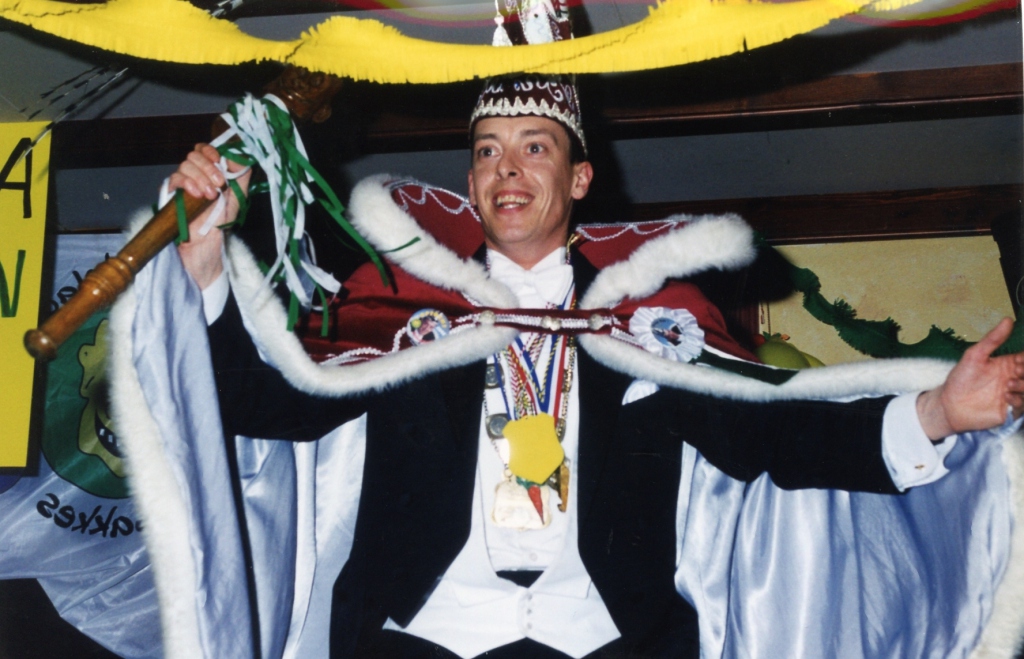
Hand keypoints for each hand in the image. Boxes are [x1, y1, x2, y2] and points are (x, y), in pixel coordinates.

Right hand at [169, 143, 251, 289]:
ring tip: (211, 196)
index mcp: (208, 169)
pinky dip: (187, 183)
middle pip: (194, 155)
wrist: (208, 238)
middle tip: (219, 184)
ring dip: (201, 178)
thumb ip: (241, 173)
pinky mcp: (171, 192)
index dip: (210, 150)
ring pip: (185, 165)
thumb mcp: (238, 193)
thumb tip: (239, 154)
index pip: (203, 149)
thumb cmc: (222, 216)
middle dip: (208, 168)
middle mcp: (194, 172)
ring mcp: (182, 181)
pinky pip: (175, 178)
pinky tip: (197, 194)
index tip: (219, 160)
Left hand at [916, 318, 1023, 439]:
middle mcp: (1013, 378)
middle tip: (1016, 371)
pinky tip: (1005, 397)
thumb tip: (1007, 320)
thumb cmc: (960, 379)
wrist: (949, 405)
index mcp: (1008, 364)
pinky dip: (1018, 400)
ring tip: (1007, 385)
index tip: (1018, 361)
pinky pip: (1023, 405)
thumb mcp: (974, 356)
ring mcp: (1013, 394)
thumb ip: (992, 340)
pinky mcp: (1010, 410)